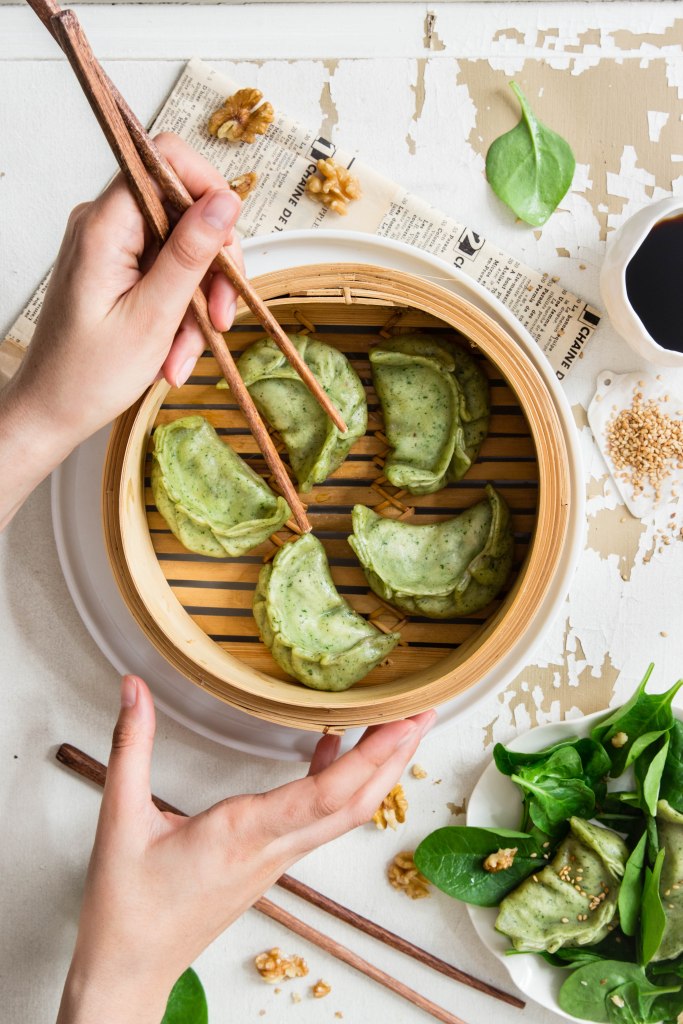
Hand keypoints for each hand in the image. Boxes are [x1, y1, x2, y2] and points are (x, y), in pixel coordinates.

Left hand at [0, 132, 241, 528]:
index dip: (209, 190)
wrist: (51, 411)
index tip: (228, 243)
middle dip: (212, 268)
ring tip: (183, 354)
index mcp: (105, 226)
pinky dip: (180, 313)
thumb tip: (225, 201)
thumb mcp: (152, 317)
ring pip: (183, 251)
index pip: (167, 159)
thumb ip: (190, 254)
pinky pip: (167, 275)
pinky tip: (172, 352)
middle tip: (219, 317)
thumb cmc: (86, 375)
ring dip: (197, 304)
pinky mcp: (119, 270)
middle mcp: (106, 225)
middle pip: (185, 211)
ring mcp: (112, 247)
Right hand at [56, 677, 434, 1023]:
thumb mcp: (120, 819)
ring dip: (376, 769)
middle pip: (356, 803)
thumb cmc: (127, 908)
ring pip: (344, 813)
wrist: (129, 969)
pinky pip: (319, 819)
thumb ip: (131, 746)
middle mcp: (273, 847)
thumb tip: (134, 689)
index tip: (404, 721)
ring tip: (395, 725)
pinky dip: (336, 781)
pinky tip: (331, 749)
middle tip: (423, 711)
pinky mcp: (270, 862)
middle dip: (395, 756)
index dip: (373, 756)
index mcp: (244, 833)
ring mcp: (277, 859)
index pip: (327, 794)